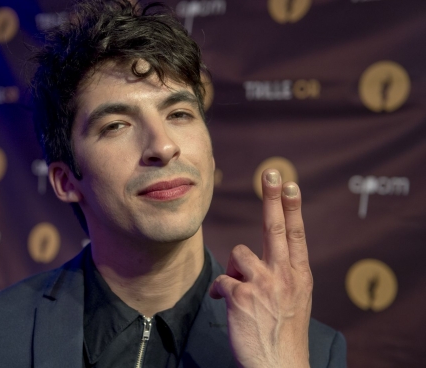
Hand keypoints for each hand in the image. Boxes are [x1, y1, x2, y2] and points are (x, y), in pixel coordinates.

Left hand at [209, 169, 311, 367]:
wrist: (279, 366)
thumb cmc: (282, 333)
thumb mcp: (293, 300)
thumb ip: (280, 275)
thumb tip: (250, 257)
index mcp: (299, 276)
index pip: (296, 235)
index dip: (292, 208)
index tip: (290, 184)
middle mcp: (284, 276)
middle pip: (275, 228)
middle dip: (273, 197)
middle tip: (272, 172)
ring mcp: (263, 285)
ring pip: (238, 254)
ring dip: (235, 270)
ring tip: (242, 293)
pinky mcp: (241, 296)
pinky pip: (221, 280)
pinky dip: (220, 292)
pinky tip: (227, 305)